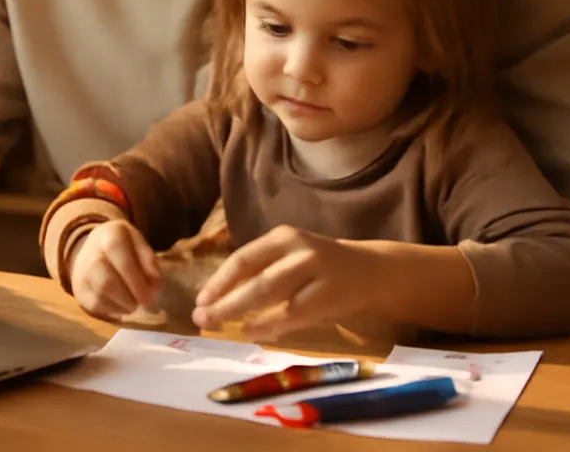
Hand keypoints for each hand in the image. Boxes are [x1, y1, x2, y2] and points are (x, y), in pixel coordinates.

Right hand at [67, 219, 160, 320]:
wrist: (93, 252)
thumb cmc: (124, 248)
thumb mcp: (139, 243)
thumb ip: (149, 258)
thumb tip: (154, 278)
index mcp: (108, 234)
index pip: (116, 251)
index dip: (134, 275)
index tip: (151, 293)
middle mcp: (90, 252)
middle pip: (107, 280)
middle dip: (131, 295)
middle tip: (146, 302)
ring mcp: (82, 273)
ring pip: (101, 294)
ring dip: (125, 304)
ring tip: (136, 302)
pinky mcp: (80, 292)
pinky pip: (97, 305)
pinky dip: (116, 309)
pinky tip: (124, 303)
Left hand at [191, 226, 376, 341]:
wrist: (370, 270)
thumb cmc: (318, 267)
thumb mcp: (288, 258)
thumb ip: (259, 273)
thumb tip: (216, 299)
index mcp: (283, 237)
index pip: (243, 259)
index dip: (219, 281)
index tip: (199, 301)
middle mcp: (299, 250)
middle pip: (255, 279)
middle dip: (224, 301)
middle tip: (201, 319)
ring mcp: (317, 271)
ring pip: (272, 294)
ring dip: (241, 312)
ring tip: (219, 326)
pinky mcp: (331, 295)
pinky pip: (294, 313)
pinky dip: (270, 324)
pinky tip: (252, 332)